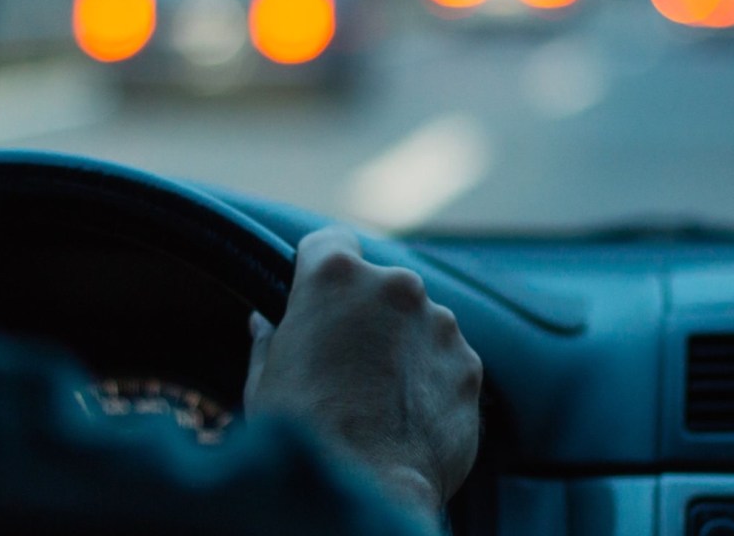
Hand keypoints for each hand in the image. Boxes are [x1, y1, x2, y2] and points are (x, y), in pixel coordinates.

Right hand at [244, 226, 481, 526]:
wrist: (367, 490)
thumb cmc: (303, 433)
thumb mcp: (264, 382)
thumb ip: (271, 340)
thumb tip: (264, 323)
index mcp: (335, 276)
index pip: (329, 242)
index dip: (320, 268)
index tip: (318, 296)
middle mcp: (395, 285)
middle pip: (380, 284)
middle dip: (367, 314)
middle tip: (346, 363)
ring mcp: (440, 321)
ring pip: (418, 321)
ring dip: (403, 347)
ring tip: (378, 400)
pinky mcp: (469, 362)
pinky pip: (446, 359)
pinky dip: (431, 379)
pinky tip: (408, 417)